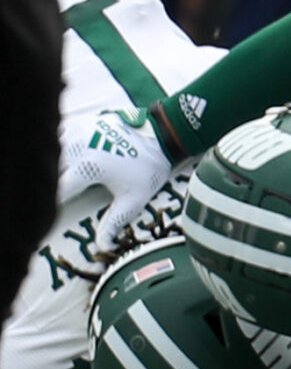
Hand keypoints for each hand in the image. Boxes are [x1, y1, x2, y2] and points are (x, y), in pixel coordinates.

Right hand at [59, 107, 174, 244]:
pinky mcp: (84, 122)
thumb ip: (114, 222)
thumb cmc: (150, 168)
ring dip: (50, 165)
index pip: (56, 191)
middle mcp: (79, 146)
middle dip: (47, 184)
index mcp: (89, 167)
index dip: (48, 206)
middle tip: (51, 198)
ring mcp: (80, 131)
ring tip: (54, 180)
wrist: (164, 134)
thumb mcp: (134, 199)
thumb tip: (102, 246)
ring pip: (52, 150)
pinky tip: (62, 161)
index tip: (46, 216)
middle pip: (49, 169)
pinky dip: (57, 148)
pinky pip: (60, 136)